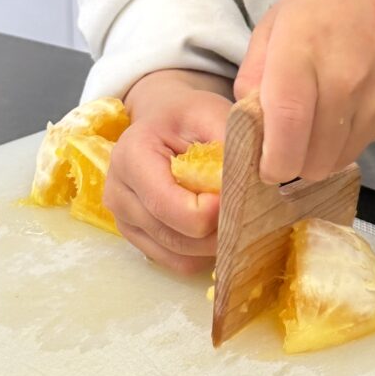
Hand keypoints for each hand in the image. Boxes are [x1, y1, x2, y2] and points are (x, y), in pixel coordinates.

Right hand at [105, 73, 230, 275]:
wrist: (162, 121)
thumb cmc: (187, 116)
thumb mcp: (210, 113)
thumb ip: (229, 143)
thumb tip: (255, 180)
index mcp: (131, 157)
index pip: (170, 206)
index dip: (212, 211)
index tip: (241, 196)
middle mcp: (118, 193)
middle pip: (176, 236)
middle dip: (218, 230)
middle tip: (249, 211)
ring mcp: (124, 220)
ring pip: (179, 255)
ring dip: (214, 244)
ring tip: (235, 217)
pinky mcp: (137, 237)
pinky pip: (177, 262)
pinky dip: (203, 253)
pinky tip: (217, 228)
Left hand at [235, 0, 374, 185]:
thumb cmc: (330, 1)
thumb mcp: (276, 22)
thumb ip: (254, 73)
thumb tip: (246, 120)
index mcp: (302, 53)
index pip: (286, 125)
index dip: (270, 159)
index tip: (260, 163)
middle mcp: (342, 81)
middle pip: (311, 160)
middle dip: (291, 162)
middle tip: (284, 141)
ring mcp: (374, 100)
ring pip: (335, 162)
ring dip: (317, 154)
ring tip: (314, 120)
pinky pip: (359, 147)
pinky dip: (343, 141)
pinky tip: (343, 107)